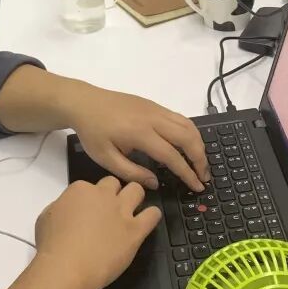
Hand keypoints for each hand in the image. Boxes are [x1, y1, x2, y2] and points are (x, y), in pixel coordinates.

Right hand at [35, 176, 160, 288]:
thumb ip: (62, 206)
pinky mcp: (135, 230)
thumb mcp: (46, 217)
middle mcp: (103, 195)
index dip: (90, 198)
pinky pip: (153, 215)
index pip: (90, 185)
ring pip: (137, 190)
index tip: (89, 211)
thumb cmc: (52, 245)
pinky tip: (147, 221)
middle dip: (114, 193)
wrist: (68, 267)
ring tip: (132, 210)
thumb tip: (70, 209)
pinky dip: (152, 215)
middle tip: (110, 209)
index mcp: (80, 189)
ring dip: (135, 197)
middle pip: (115, 183)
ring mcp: (121, 211)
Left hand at [66, 85, 209, 191]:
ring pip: (187, 124)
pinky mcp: (154, 104)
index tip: (197, 186)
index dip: (187, 172)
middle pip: (187, 137)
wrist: (84, 102)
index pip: (171, 155)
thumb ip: (131, 172)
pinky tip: (189, 145)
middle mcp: (152, 118)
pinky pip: (180, 117)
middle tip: (203, 177)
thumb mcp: (105, 158)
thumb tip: (155, 183)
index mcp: (139, 133)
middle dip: (200, 158)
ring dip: (198, 144)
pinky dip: (190, 132)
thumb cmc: (92, 132)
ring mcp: (155, 108)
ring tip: (200, 163)